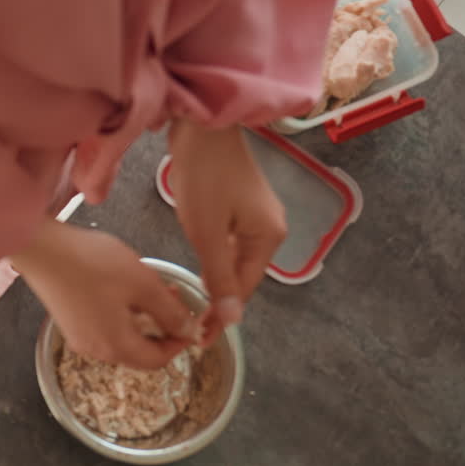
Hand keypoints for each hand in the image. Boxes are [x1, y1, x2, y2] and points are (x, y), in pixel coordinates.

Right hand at [11, 221, 195, 368]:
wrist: (41, 249)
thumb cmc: (91, 263)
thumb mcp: (142, 284)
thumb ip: (170, 312)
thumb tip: (190, 331)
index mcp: (116, 346)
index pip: (157, 360)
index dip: (180, 343)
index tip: (191, 320)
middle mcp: (96, 350)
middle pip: (139, 353)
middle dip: (162, 330)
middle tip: (173, 299)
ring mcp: (79, 338)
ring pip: (122, 339)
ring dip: (142, 321)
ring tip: (151, 288)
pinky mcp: (69, 323)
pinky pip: (104, 329)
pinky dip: (122, 315)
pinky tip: (122, 289)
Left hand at [168, 121, 285, 343]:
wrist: (201, 128)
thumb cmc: (205, 177)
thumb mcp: (208, 233)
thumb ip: (220, 276)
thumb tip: (233, 317)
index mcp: (268, 238)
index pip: (245, 288)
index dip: (223, 314)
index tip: (201, 337)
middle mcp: (271, 229)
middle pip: (244, 276)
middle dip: (221, 301)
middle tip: (194, 327)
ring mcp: (258, 216)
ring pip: (236, 260)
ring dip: (217, 282)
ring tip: (195, 307)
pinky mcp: (242, 205)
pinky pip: (231, 243)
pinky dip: (216, 259)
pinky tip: (201, 271)